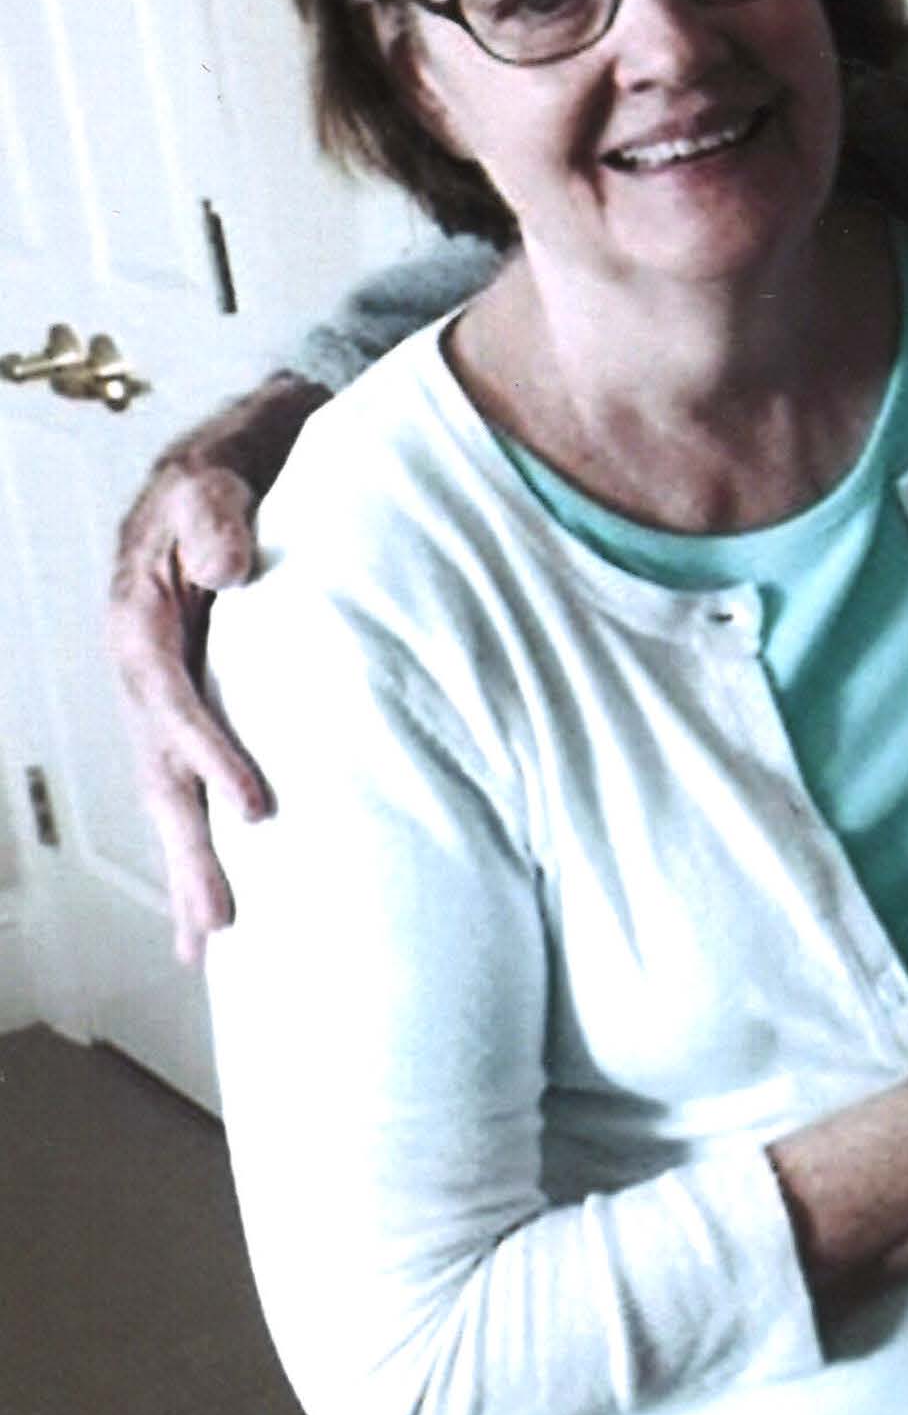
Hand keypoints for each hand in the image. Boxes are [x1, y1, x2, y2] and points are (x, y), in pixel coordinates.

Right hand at [105, 377, 320, 956]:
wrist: (218, 471)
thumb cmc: (224, 475)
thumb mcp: (216, 476)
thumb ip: (217, 514)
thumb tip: (228, 569)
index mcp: (142, 620)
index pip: (174, 700)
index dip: (211, 755)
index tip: (258, 809)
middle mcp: (141, 672)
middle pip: (158, 773)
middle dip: (188, 850)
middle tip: (216, 924)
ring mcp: (157, 699)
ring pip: (166, 793)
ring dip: (186, 867)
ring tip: (205, 943)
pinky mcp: (185, 710)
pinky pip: (183, 785)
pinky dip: (195, 843)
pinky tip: (205, 902)